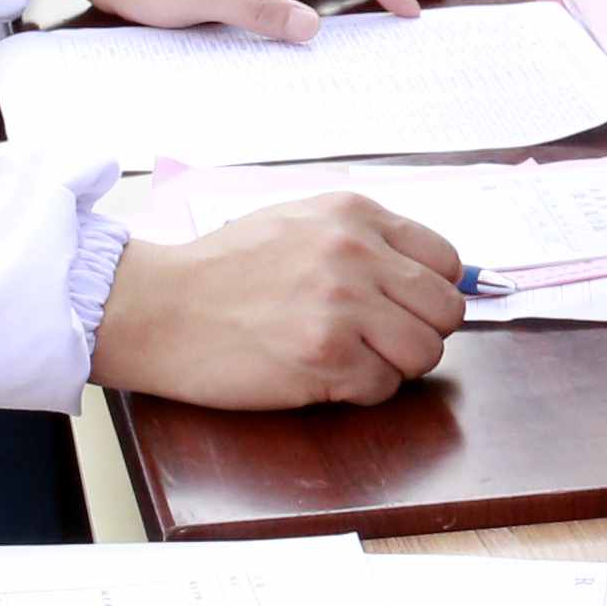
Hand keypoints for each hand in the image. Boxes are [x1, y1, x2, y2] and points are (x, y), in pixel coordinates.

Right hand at [95, 194, 467, 404]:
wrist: (160, 307)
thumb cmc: (223, 270)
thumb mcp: (299, 222)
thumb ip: (365, 240)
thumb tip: (439, 275)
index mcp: (354, 215)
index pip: (446, 259)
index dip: (431, 292)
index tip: (405, 307)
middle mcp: (356, 254)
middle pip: (446, 310)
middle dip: (421, 332)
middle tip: (379, 340)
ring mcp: (344, 306)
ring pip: (425, 353)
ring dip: (394, 366)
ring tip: (349, 357)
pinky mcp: (327, 358)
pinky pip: (383, 387)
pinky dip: (359, 391)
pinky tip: (320, 374)